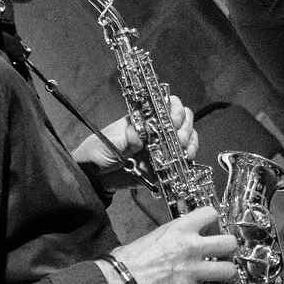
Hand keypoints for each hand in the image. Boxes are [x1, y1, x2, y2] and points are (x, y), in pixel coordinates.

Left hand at [73, 95, 198, 191]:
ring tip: (183, 150)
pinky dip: (189, 156)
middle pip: (182, 119)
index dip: (175, 109)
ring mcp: (162, 146)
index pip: (166, 105)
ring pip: (187, 136)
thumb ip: (127, 139)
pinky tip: (186, 158)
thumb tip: (142, 132)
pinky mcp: (165, 164)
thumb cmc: (97, 153)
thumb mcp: (109, 144)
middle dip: (184, 126)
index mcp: (143, 119)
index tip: (173, 120)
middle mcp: (156, 130)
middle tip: (178, 138)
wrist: (94, 178)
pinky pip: (183, 158)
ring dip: (189, 141)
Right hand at [112, 206, 241, 283]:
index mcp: (181, 229)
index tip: (213, 229)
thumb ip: (175, 230)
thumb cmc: (131, 257)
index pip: (212, 213)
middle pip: (229, 243)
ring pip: (229, 271)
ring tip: (226, 276)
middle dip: (230, 249)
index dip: (215, 221)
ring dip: (230, 274)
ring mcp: (193, 272)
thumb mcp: (156, 233)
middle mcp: (192, 248)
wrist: (120, 281)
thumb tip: (184, 225)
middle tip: (224, 254)